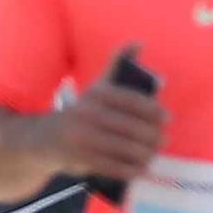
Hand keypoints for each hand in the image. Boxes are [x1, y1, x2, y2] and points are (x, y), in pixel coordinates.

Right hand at [51, 49, 167, 181]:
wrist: (45, 139)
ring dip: (144, 154)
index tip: (167, 118)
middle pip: (129, 127)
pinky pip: (112, 166)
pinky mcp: (80, 159)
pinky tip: (142, 170)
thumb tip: (140, 42)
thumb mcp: (97, 87)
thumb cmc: (82, 112)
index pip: (130, 100)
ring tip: (154, 154)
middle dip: (151, 135)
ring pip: (122, 148)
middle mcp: (87, 113)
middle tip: (163, 140)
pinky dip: (130, 170)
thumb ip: (118, 65)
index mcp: (95, 94)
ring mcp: (82, 137)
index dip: (151, 110)